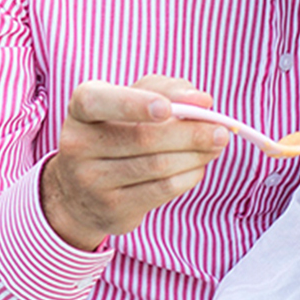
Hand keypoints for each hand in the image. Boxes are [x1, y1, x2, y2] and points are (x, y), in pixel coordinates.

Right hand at [41, 76, 229, 249]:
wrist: (81, 191)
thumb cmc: (119, 130)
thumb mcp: (135, 99)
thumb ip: (168, 90)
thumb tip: (202, 101)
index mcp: (81, 107)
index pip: (99, 101)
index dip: (134, 104)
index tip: (167, 109)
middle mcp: (78, 143)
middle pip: (143, 137)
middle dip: (190, 133)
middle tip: (221, 130)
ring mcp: (91, 180)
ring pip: (157, 166)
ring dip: (196, 155)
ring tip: (216, 145)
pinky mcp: (111, 208)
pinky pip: (162, 190)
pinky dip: (189, 176)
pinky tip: (198, 166)